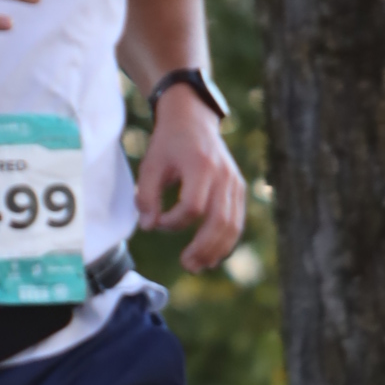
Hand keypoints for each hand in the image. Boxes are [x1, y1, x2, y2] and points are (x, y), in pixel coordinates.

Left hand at [134, 90, 246, 271]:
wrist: (193, 119)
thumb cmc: (168, 143)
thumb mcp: (150, 165)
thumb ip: (145, 196)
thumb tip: (148, 226)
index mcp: (201, 166)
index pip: (192, 206)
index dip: (173, 222)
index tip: (157, 222)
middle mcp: (223, 175)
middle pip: (219, 220)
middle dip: (202, 247)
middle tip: (186, 264)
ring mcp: (234, 182)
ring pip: (233, 224)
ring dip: (216, 250)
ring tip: (198, 266)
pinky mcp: (238, 188)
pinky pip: (236, 220)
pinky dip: (226, 241)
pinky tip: (211, 256)